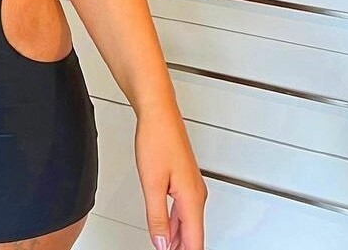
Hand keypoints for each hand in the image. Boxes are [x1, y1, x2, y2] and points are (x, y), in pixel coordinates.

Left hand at [134, 102, 206, 249]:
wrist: (158, 112)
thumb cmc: (157, 138)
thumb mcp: (152, 183)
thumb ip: (157, 217)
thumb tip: (161, 243)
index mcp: (191, 198)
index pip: (195, 241)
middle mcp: (196, 194)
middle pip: (193, 235)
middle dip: (181, 249)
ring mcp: (191, 186)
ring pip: (187, 223)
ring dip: (178, 240)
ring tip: (166, 249)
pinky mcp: (183, 180)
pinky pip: (182, 210)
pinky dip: (175, 224)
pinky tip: (166, 230)